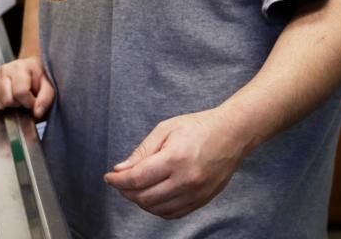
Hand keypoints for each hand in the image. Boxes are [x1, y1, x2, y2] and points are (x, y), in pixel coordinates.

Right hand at [0, 57, 54, 119]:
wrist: (31, 68)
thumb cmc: (39, 77)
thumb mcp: (48, 86)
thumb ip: (45, 99)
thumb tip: (37, 113)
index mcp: (20, 67)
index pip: (20, 92)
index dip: (28, 102)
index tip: (33, 100)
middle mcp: (5, 69)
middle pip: (7, 99)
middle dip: (18, 104)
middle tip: (25, 99)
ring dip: (10, 104)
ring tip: (18, 98)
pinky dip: (2, 103)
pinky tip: (10, 98)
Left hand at [103, 108, 249, 218]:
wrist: (232, 134)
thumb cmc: (198, 127)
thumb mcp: (164, 129)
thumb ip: (142, 151)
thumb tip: (121, 169)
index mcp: (175, 159)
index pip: (137, 179)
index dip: (118, 181)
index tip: (108, 177)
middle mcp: (187, 180)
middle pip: (145, 197)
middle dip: (126, 192)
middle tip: (119, 182)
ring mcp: (197, 193)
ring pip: (158, 209)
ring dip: (140, 202)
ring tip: (133, 189)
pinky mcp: (203, 200)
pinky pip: (174, 213)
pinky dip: (158, 209)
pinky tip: (151, 196)